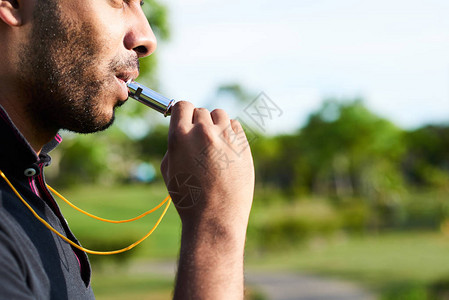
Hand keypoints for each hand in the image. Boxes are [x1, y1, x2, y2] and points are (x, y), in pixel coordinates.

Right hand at [161, 101, 253, 232]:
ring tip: (214, 145)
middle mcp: (202, 132)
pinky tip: (226, 150)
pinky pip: (235, 126)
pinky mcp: (242, 144)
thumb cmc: (188, 198)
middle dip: (198, 123)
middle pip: (200, 111)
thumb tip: (181, 129)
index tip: (184, 120)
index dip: (182, 113)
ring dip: (215, 125)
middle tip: (199, 142)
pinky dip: (230, 133)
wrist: (215, 218)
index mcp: (180, 137)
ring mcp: (225, 137)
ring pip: (219, 115)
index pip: (182, 105)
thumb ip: (174, 144)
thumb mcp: (169, 170)